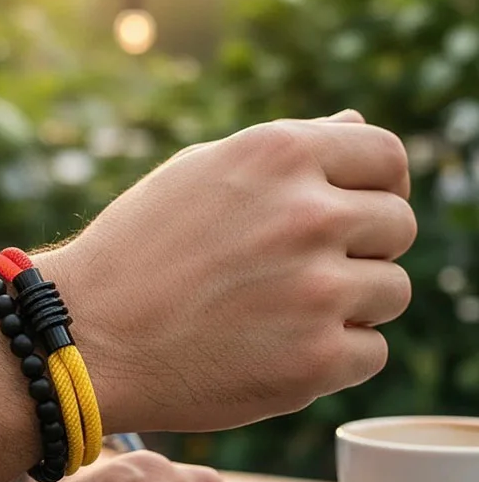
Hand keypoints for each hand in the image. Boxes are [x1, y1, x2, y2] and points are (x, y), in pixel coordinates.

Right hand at [40, 111, 415, 434]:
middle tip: (300, 272)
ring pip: (392, 293)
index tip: (354, 213)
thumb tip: (356, 120)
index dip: (376, 187)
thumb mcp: (198, 173)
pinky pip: (370, 352)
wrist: (83, 335)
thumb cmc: (135, 251)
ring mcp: (317, 290)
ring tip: (282, 313)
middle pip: (398, 227)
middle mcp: (308, 214)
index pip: (387, 157)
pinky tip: (276, 350)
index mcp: (280, 154)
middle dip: (360, 249)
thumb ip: (286, 149)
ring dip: (352, 304)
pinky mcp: (315, 361)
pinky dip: (334, 357)